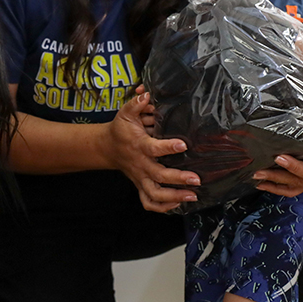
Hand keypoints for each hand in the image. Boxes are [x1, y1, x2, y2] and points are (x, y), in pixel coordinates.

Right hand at [107, 91, 199, 212]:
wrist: (107, 148)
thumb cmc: (121, 130)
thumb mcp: (125, 113)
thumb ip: (136, 104)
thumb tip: (146, 94)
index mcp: (139, 146)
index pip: (154, 149)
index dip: (168, 147)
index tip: (183, 145)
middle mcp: (141, 165)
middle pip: (159, 176)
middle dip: (178, 179)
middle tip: (196, 179)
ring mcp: (141, 178)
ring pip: (155, 194)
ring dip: (174, 197)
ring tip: (192, 195)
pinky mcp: (140, 185)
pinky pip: (148, 202)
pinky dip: (161, 207)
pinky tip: (177, 204)